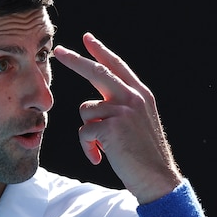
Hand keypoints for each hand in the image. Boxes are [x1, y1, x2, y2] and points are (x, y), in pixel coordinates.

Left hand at [53, 33, 181, 202]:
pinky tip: (99, 158)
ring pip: (85, 110)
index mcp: (140, 94)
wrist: (157, 178)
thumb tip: (95, 104)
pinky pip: (84, 132)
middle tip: (58, 51)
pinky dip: (88, 148)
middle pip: (96, 71)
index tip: (87, 38)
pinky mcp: (111, 127)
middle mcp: (133, 97)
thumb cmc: (144, 156)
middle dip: (75, 60)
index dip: (101, 51)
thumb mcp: (138, 123)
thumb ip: (122, 108)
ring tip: (103, 148)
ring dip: (88, 133)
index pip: (116, 66)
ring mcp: (123, 110)